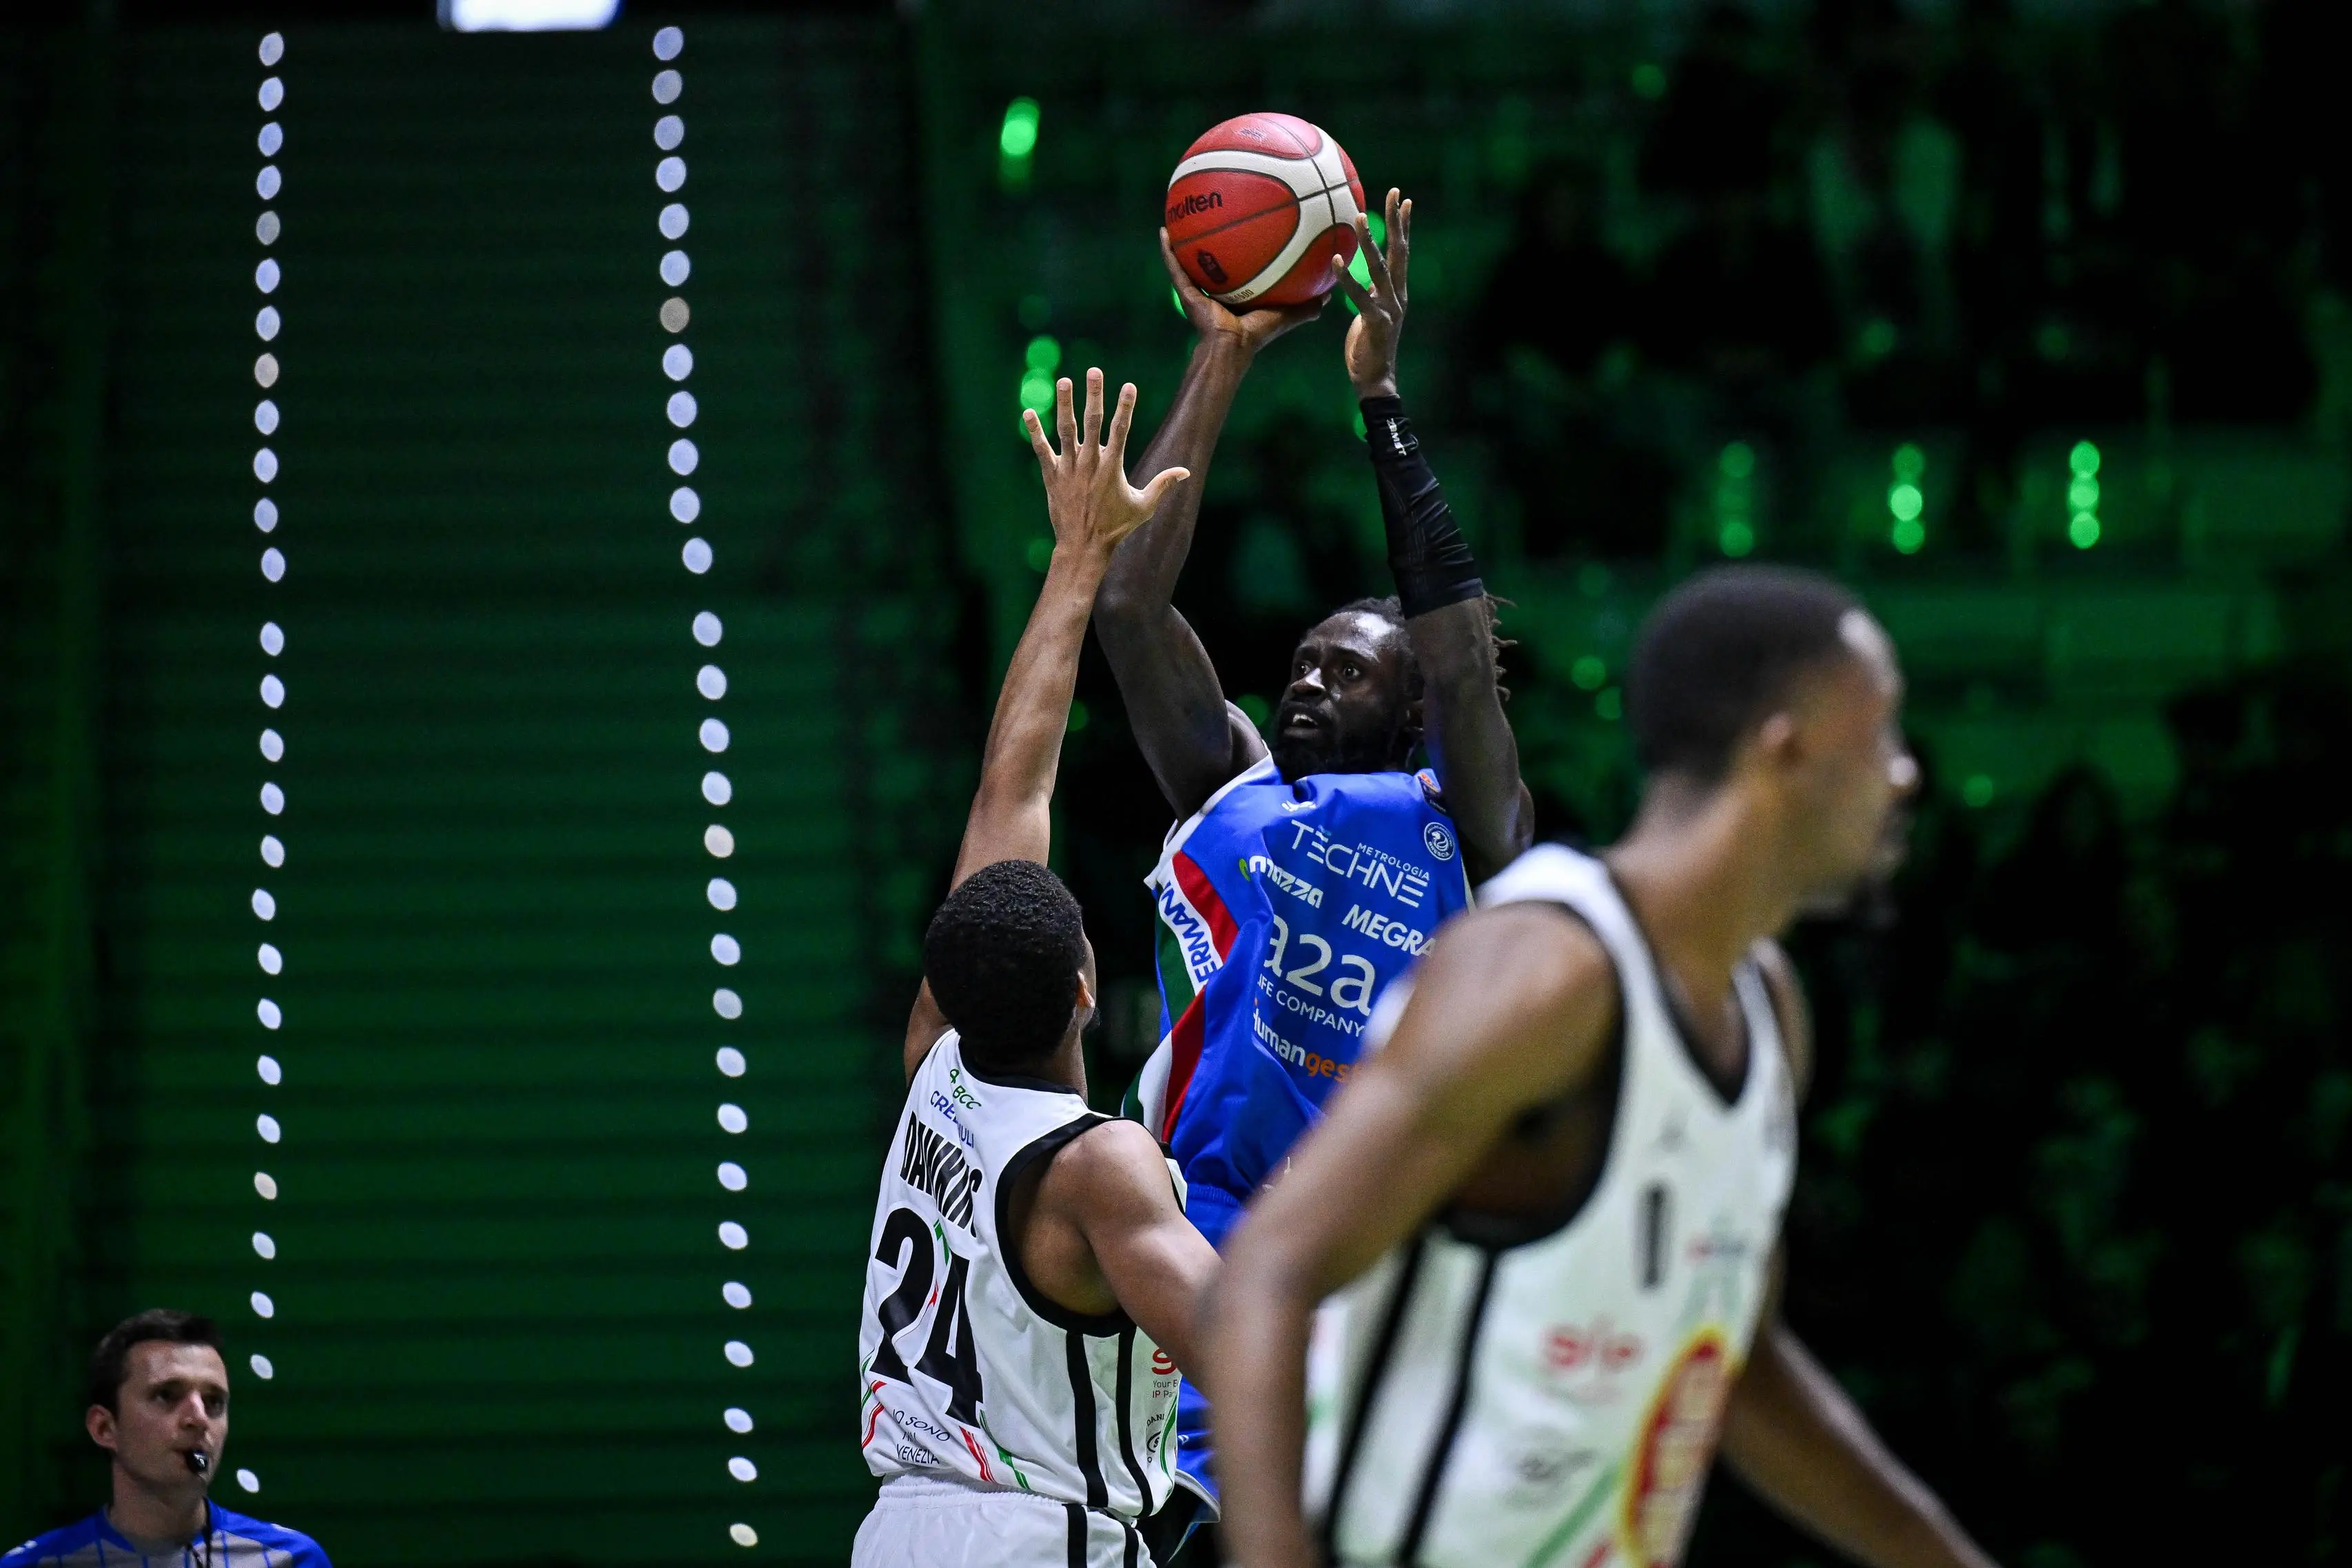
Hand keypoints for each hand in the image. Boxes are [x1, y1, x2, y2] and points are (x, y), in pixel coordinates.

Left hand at [1024, 368, 1190, 563]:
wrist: (1084, 547)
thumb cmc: (1116, 528)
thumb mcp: (1144, 506)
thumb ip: (1163, 485)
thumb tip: (1186, 472)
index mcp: (1113, 467)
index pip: (1121, 430)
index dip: (1125, 406)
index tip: (1128, 386)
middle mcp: (1090, 464)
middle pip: (1092, 422)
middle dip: (1094, 395)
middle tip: (1094, 371)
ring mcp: (1069, 468)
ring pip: (1065, 430)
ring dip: (1064, 404)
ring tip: (1064, 380)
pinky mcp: (1051, 476)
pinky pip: (1041, 449)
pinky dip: (1034, 431)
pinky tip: (1028, 411)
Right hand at [1161, 229, 1323, 357]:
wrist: (1232, 346)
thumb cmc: (1259, 332)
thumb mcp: (1287, 313)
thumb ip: (1307, 304)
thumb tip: (1331, 294)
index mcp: (1238, 292)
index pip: (1239, 265)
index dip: (1241, 246)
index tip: (1245, 223)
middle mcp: (1217, 288)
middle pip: (1212, 257)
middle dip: (1211, 235)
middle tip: (1212, 209)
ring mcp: (1199, 290)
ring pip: (1188, 258)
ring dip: (1183, 239)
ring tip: (1180, 213)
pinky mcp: (1186, 292)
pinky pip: (1175, 267)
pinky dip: (1168, 251)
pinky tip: (1164, 230)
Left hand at [1333, 188, 1409, 399]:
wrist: (1375, 381)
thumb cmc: (1367, 348)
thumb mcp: (1367, 313)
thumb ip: (1365, 293)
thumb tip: (1352, 274)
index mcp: (1397, 292)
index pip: (1402, 252)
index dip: (1403, 226)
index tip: (1403, 199)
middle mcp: (1398, 295)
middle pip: (1399, 251)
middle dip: (1397, 221)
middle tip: (1394, 192)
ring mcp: (1390, 308)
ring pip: (1380, 267)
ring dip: (1369, 241)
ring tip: (1358, 216)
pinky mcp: (1377, 322)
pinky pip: (1360, 296)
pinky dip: (1348, 278)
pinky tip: (1336, 260)